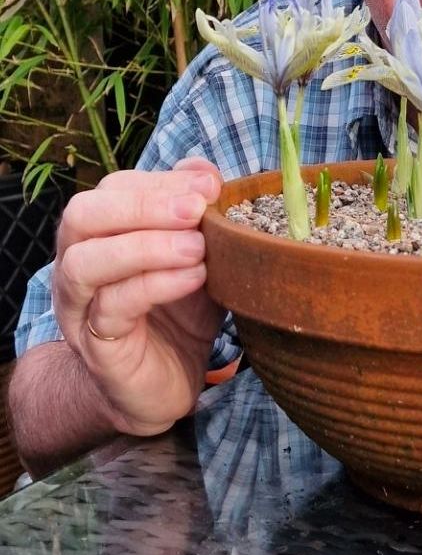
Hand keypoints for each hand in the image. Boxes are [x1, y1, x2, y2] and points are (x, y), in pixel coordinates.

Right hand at [52, 156, 225, 436]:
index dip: (161, 182)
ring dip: (146, 246)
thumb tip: (205, 171)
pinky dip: (156, 285)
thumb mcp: (198, 254)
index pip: (112, 189)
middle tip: (196, 210)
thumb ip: (198, 214)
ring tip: (197, 247)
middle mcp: (79, 264)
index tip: (210, 186)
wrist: (164, 383)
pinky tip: (194, 277)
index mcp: (102, 233)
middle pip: (83, 216)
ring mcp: (81, 306)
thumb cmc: (179, 309)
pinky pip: (112, 307)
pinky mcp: (98, 345)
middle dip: (143, 205)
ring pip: (86, 262)